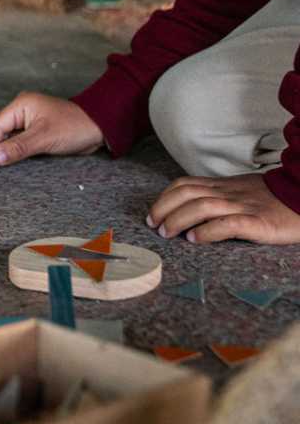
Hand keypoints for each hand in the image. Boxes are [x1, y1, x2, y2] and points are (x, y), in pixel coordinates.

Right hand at [0, 92, 103, 166]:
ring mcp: (28, 118)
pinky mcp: (35, 128)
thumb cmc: (73, 127)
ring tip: (0, 163)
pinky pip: (18, 138)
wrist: (98, 127)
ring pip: (7, 134)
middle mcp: (21, 109)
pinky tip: (13, 158)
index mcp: (20, 104)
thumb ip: (17, 148)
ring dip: (4, 147)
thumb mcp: (43, 138)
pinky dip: (14, 148)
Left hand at [148, 173, 299, 244]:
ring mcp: (242, 206)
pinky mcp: (257, 222)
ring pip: (201, 206)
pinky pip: (227, 223)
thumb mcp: (240, 190)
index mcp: (222, 186)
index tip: (153, 214)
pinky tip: (195, 239)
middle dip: (164, 208)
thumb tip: (189, 208)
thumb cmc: (271, 198)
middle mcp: (227, 193)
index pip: (184, 184)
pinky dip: (207, 231)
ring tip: (168, 233)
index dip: (164, 198)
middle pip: (186, 193)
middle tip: (155, 226)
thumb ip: (217, 195)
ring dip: (178, 219)